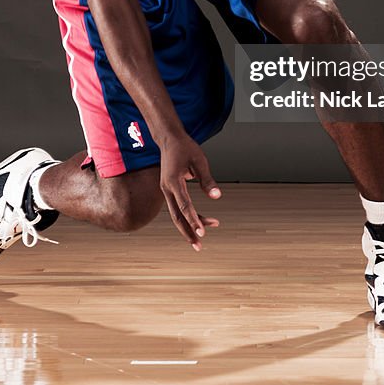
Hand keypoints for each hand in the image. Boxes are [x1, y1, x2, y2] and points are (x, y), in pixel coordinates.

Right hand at [158, 132, 221, 250]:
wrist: (169, 138)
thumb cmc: (185, 147)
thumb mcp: (200, 161)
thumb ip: (207, 180)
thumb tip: (217, 196)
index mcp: (173, 182)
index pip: (184, 206)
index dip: (194, 220)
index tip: (203, 232)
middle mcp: (167, 188)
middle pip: (176, 216)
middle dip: (188, 232)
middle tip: (199, 246)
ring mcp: (166, 189)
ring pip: (176, 213)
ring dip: (187, 226)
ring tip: (201, 239)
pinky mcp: (169, 189)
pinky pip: (177, 206)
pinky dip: (188, 215)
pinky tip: (200, 220)